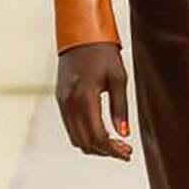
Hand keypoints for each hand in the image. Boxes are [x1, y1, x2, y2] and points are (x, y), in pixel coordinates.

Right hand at [55, 42, 132, 160]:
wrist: (80, 35)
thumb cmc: (103, 54)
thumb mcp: (118, 78)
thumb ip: (120, 108)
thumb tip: (124, 134)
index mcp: (85, 98)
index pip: (98, 135)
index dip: (113, 149)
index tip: (128, 152)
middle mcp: (70, 103)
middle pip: (86, 142)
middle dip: (106, 151)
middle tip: (125, 151)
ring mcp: (62, 102)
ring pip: (76, 138)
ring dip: (95, 146)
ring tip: (115, 144)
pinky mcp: (60, 100)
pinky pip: (70, 127)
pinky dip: (85, 136)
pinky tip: (100, 133)